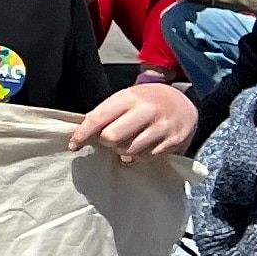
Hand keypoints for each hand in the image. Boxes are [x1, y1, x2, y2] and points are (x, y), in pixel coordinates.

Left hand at [74, 81, 199, 159]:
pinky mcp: (174, 141)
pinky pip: (147, 157)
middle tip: (109, 141)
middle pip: (111, 138)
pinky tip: (143, 146)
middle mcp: (147, 111)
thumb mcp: (125, 99)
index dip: (82, 134)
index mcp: (130, 98)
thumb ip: (105, 114)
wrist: (182, 103)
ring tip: (128, 142)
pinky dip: (140, 156)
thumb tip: (81, 134)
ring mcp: (162, 127)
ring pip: (129, 151)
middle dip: (105, 143)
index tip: (73, 145)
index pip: (98, 118)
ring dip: (123, 152)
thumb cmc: (146, 102)